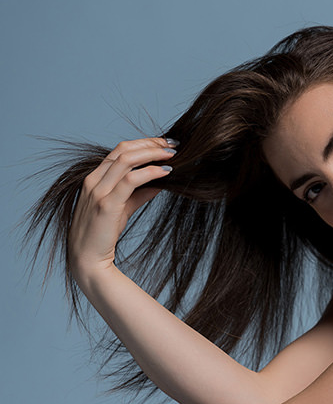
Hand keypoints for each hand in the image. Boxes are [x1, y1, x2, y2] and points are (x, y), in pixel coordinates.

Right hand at [68, 137, 176, 279]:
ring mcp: (98, 191)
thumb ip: (139, 192)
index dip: (144, 143)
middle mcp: (93, 180)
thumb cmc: (103, 234)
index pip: (120, 150)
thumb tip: (161, 181)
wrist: (87, 259)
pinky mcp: (106, 204)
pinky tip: (165, 172)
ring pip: (126, 160)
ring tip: (172, 155)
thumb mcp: (123, 207)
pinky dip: (150, 172)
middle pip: (123, 149)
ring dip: (152, 154)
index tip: (165, 144)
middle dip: (151, 143)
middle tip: (173, 145)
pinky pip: (130, 180)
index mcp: (94, 178)